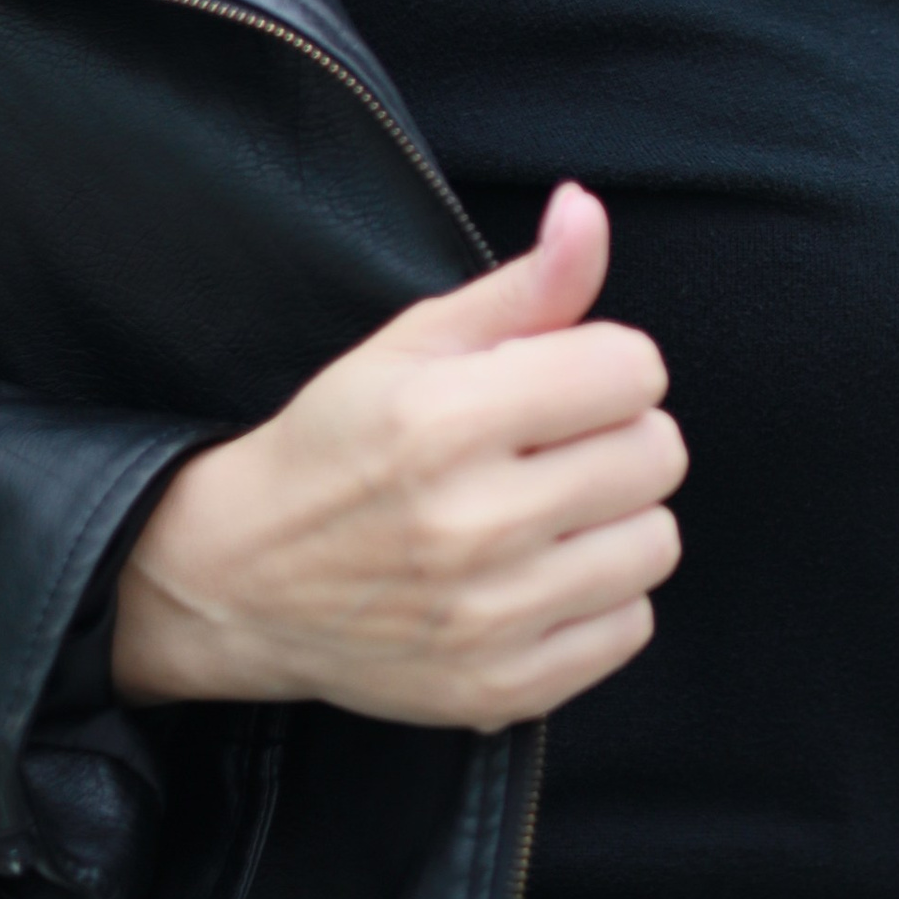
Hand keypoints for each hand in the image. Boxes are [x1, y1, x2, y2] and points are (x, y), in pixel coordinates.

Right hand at [112, 183, 684, 730]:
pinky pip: (630, 626)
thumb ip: (523, 284)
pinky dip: (600, 598)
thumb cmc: (335, 445)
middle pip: (657, 453)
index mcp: (446, 418)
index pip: (634, 368)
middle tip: (552, 447)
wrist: (240, 581)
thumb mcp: (412, 342)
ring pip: (656, 541)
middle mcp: (471, 523)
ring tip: (547, 512)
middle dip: (617, 435)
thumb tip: (588, 212)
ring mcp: (488, 617)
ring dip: (615, 519)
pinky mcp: (499, 687)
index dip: (604, 364)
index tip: (558, 383)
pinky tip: (539, 576)